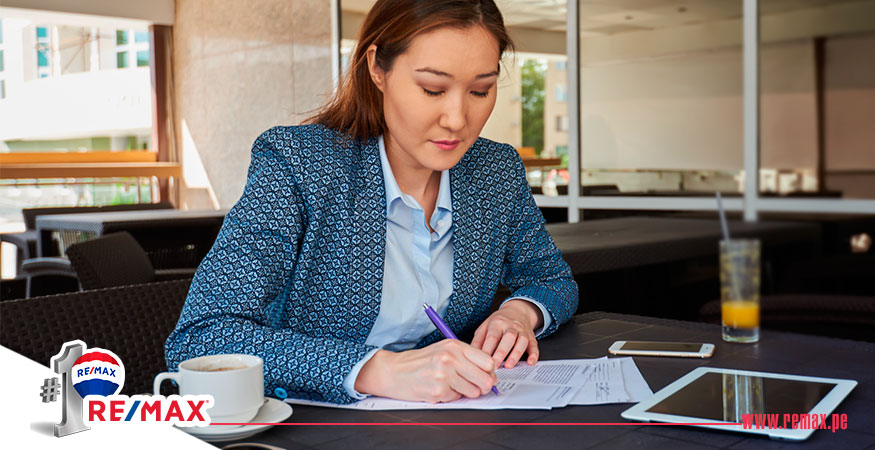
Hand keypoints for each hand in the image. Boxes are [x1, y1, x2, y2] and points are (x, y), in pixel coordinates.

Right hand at [354, 340, 496, 402]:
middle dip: (483, 386)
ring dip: (465, 392)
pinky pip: (456, 399)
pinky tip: (439, 389)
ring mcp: (444, 376)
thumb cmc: (420, 361)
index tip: (487, 376)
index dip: (490, 372)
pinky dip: (451, 396)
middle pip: (485, 379)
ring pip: (473, 392)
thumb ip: (466, 358)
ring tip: (452, 385)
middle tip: (476, 387)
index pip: (488, 361)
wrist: (394, 371)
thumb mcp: (444, 349)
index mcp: (454, 346)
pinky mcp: (438, 391)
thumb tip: (490, 373)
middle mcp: (450, 359)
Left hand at [471, 299, 541, 368]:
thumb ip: (478, 340)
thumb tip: (470, 355)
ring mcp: (522, 331)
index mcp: (497, 323)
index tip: (483, 362)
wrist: (517, 311)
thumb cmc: (498, 322)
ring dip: (516, 354)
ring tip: (509, 366)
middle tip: (495, 366)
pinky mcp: (531, 337)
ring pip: (521, 341)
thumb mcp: (485, 327)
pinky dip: (534, 354)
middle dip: (501, 353)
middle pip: (508, 338)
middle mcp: (511, 326)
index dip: (488, 349)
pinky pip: (534, 345)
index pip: (492, 337)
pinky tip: (530, 363)